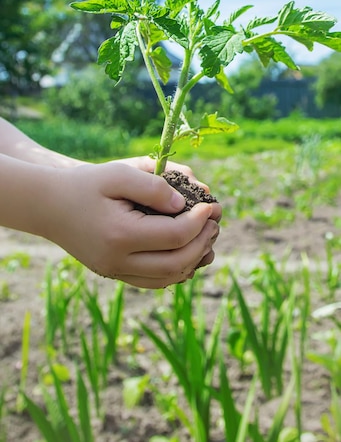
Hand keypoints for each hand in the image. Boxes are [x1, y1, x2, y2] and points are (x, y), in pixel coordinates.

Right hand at [40, 161, 219, 288]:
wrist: (48, 205)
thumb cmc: (85, 184)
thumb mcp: (118, 173)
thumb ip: (153, 186)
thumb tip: (183, 206)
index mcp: (121, 234)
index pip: (175, 236)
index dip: (200, 221)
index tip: (212, 204)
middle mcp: (118, 260)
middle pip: (177, 263)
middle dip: (203, 242)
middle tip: (215, 222)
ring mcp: (114, 271)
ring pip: (167, 279)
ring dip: (193, 260)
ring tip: (206, 236)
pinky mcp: (113, 273)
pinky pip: (152, 281)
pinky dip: (174, 270)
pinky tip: (185, 251)